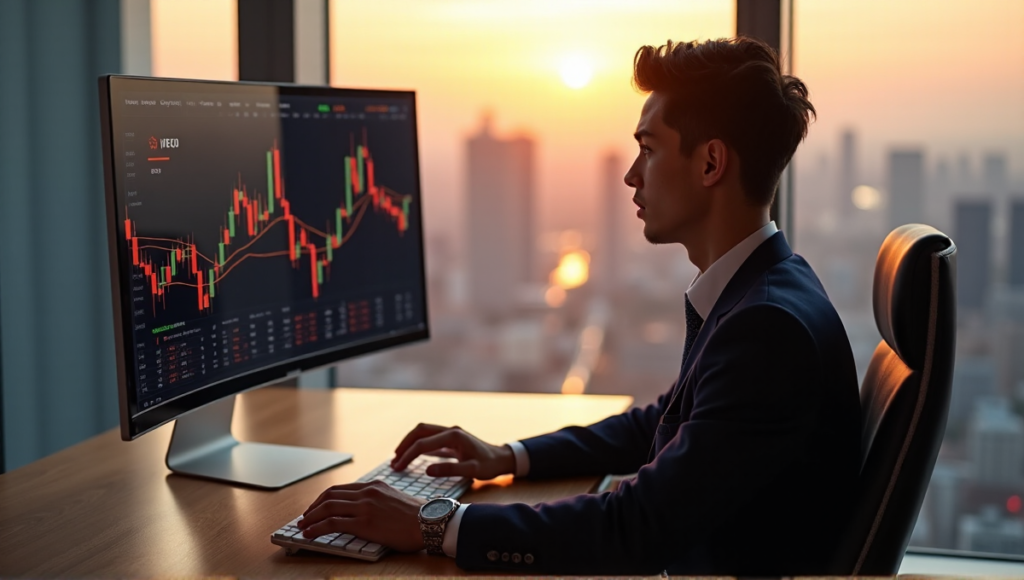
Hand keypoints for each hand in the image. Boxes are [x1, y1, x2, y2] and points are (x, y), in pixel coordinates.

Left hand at [298, 480, 425, 551]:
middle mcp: (367, 492)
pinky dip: (316, 528)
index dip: (323, 499)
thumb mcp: (394, 499)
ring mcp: (364, 506)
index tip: (316, 507)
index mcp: (374, 485)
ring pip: (327, 508)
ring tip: (302, 526)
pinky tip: (309, 533)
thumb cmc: (416, 517)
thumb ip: (378, 500)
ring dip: (310, 517)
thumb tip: (364, 510)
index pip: (340, 489)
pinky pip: (332, 523)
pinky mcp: (364, 523)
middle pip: (330, 495)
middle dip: (313, 507)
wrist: (430, 523)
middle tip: (305, 517)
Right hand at [390, 423, 515, 479]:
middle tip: (394, 461)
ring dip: (409, 443)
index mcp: (453, 436)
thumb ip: (450, 470)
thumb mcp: (472, 470)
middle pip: (419, 431)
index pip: (423, 444)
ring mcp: (450, 433)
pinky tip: (411, 456)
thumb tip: (427, 470)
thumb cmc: (489, 465)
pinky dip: (417, 445)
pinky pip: (429, 438)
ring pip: (423, 432)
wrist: (502, 458)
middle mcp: (450, 430)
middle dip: (404, 445)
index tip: (397, 467)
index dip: (408, 455)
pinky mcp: (450, 439)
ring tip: (398, 458)